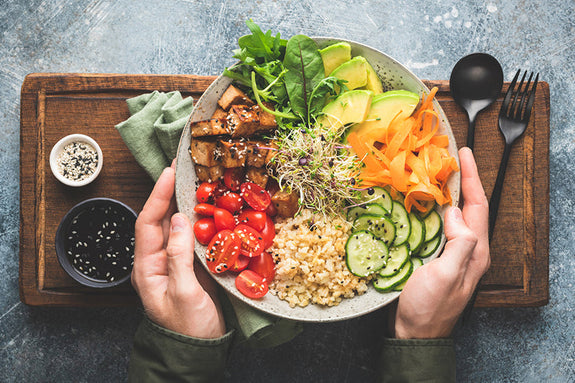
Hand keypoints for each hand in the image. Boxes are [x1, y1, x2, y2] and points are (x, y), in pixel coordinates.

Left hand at [132, 165, 225, 338]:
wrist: (200, 351)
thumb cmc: (189, 328)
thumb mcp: (183, 293)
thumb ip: (179, 256)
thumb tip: (178, 219)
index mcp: (147, 267)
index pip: (147, 223)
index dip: (157, 195)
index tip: (169, 173)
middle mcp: (158, 261)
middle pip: (161, 220)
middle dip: (171, 193)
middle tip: (184, 169)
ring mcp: (176, 263)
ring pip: (179, 227)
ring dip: (188, 205)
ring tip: (199, 183)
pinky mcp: (193, 267)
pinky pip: (196, 239)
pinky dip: (204, 222)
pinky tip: (214, 210)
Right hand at [392, 147, 489, 338]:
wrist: (414, 333)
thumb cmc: (428, 308)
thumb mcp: (446, 276)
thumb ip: (459, 244)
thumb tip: (456, 212)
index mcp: (475, 251)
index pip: (478, 206)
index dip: (472, 177)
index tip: (464, 153)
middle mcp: (467, 249)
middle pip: (470, 206)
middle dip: (463, 179)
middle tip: (449, 157)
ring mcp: (452, 253)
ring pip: (455, 214)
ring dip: (448, 191)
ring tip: (436, 172)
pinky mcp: (436, 256)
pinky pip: (439, 224)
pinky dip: (433, 207)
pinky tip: (421, 201)